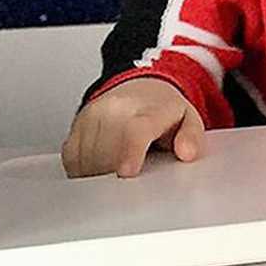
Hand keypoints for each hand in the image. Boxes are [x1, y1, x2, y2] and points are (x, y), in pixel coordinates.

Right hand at [62, 77, 205, 177]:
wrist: (138, 86)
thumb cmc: (161, 109)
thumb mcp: (188, 119)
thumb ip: (192, 137)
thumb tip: (187, 152)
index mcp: (146, 110)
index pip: (135, 130)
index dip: (129, 153)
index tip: (126, 172)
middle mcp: (114, 110)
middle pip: (107, 154)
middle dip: (117, 176)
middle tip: (134, 179)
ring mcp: (92, 117)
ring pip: (88, 160)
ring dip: (101, 175)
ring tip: (120, 166)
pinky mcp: (76, 126)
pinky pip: (73, 160)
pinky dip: (85, 171)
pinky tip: (101, 166)